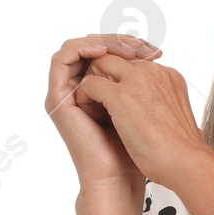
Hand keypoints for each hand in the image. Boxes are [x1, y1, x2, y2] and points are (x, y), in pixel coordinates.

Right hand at [47, 34, 165, 189]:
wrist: (121, 172)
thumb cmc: (141, 146)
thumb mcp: (146, 104)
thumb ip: (142, 80)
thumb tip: (153, 54)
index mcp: (106, 90)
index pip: (111, 52)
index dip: (131, 45)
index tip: (156, 51)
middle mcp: (85, 89)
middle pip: (94, 48)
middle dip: (118, 41)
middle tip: (141, 46)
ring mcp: (69, 92)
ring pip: (77, 49)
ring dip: (101, 42)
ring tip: (124, 49)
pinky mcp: (57, 97)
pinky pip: (61, 60)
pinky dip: (80, 49)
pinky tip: (101, 51)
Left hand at [72, 46, 211, 188]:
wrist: (185, 164)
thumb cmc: (180, 151)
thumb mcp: (173, 117)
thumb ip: (160, 104)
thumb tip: (149, 110)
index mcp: (169, 76)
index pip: (134, 63)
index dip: (120, 78)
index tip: (114, 99)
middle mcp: (155, 72)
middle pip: (116, 58)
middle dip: (102, 75)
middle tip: (97, 100)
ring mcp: (137, 81)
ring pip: (100, 64)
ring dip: (92, 83)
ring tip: (93, 107)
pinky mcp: (120, 95)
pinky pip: (89, 84)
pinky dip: (83, 97)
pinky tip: (88, 114)